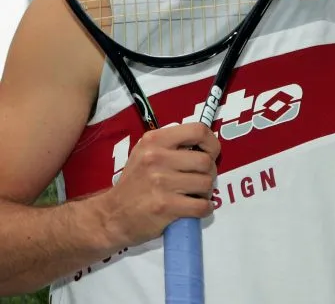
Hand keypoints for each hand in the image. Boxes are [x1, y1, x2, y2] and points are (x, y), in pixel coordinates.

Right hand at [97, 123, 219, 247]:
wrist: (110, 216)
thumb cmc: (134, 183)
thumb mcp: (145, 153)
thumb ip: (172, 145)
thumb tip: (206, 144)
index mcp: (154, 140)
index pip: (198, 131)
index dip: (211, 143)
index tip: (211, 154)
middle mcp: (156, 158)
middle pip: (206, 161)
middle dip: (209, 172)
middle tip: (200, 179)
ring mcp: (161, 183)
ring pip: (206, 183)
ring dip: (206, 192)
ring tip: (194, 194)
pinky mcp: (165, 206)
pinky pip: (202, 205)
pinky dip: (205, 208)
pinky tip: (196, 208)